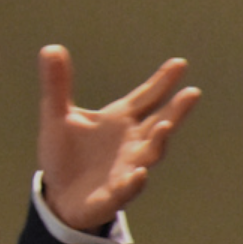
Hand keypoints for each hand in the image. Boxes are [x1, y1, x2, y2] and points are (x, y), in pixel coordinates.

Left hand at [37, 45, 200, 231]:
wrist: (58, 195)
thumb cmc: (66, 153)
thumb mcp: (56, 116)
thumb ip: (57, 85)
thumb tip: (50, 48)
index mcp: (119, 120)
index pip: (146, 97)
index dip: (162, 82)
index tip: (180, 63)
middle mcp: (131, 143)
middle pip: (159, 124)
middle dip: (176, 110)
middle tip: (192, 93)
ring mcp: (126, 169)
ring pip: (149, 155)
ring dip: (157, 142)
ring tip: (164, 127)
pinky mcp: (112, 195)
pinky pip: (126, 189)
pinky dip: (133, 182)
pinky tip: (138, 174)